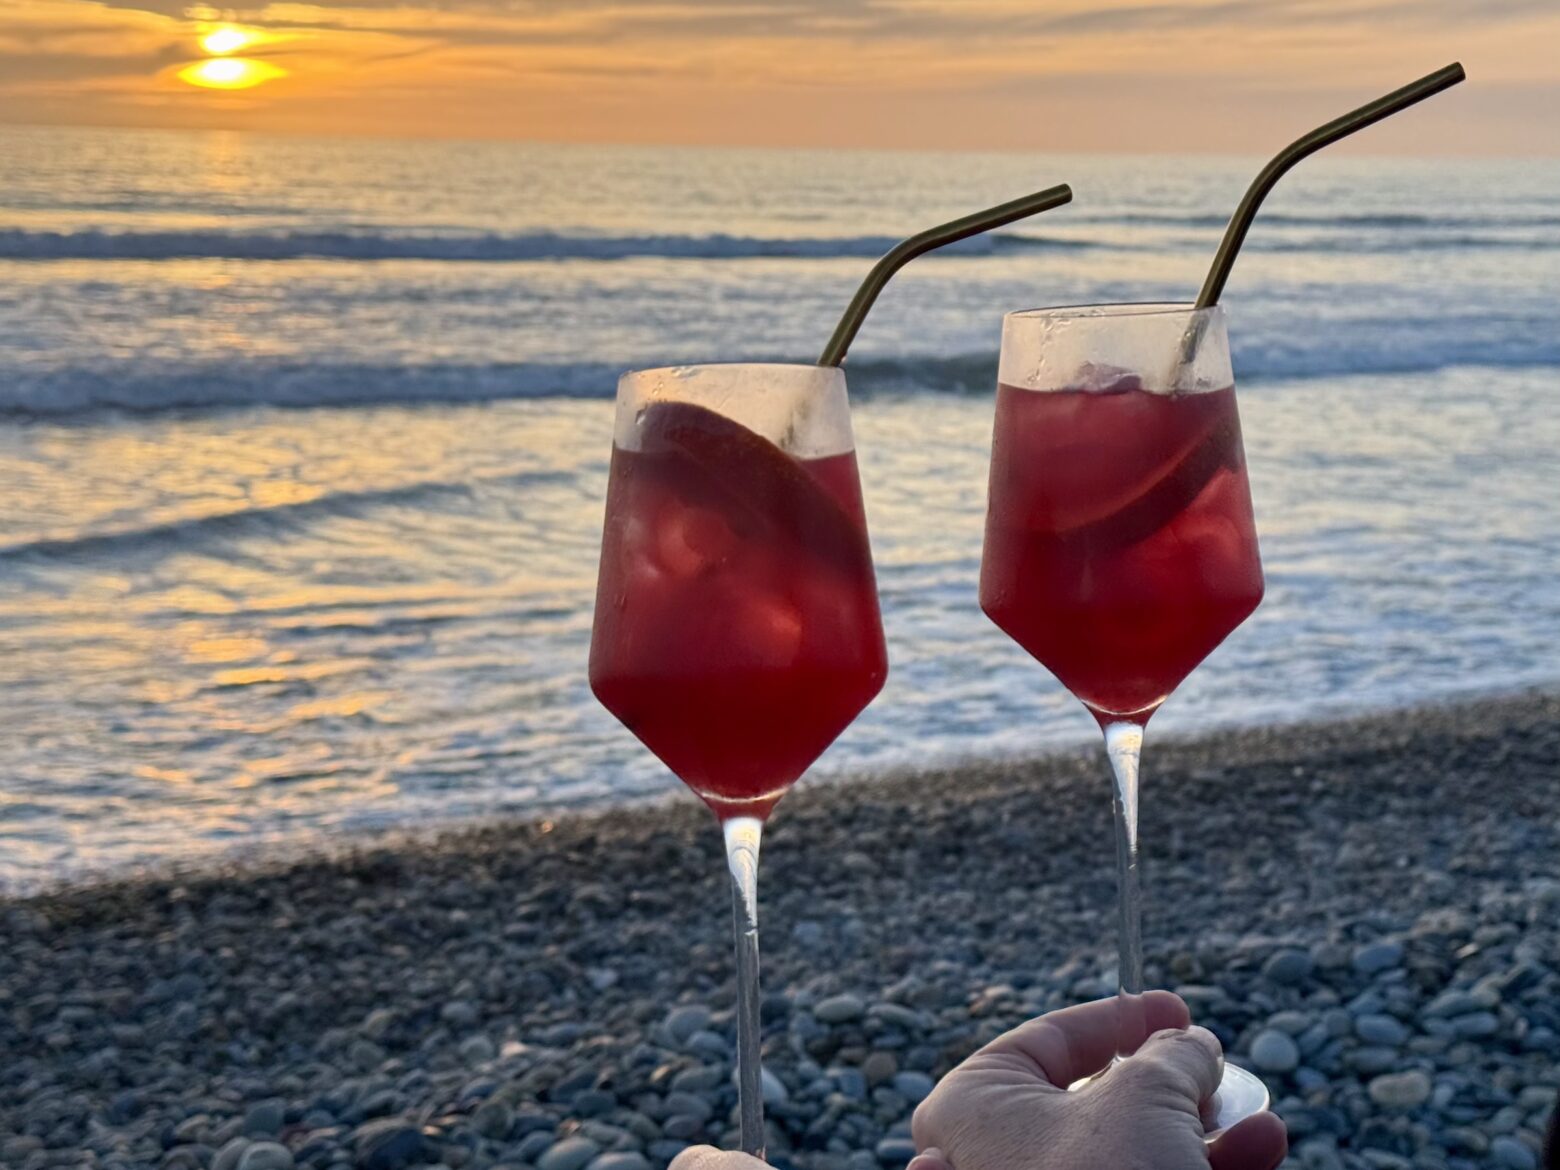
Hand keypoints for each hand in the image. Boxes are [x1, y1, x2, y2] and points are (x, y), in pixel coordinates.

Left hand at [909, 991, 1285, 1169]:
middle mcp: (992, 1159)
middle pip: (1093, 1104)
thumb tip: (1191, 1045)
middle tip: (1213, 1076)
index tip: (1175, 1011)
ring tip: (1260, 1123)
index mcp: (973, 1106)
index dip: (1118, 1021)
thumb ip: (1170, 1056)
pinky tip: (1260, 1151)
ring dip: (1200, 1134)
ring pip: (1127, 1155)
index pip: (1048, 1041)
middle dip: (1169, 1089)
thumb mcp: (1146, 1096)